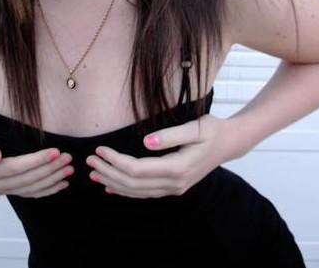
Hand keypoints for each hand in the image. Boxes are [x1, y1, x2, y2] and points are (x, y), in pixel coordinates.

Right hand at [0, 127, 73, 197]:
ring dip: (52, 180)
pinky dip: (47, 190)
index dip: (37, 161)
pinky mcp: (9, 190)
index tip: (55, 152)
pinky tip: (61, 184)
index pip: (17, 168)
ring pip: (32, 188)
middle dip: (50, 170)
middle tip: (68, 158)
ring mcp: (3, 191)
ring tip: (69, 170)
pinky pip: (30, 193)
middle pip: (28, 179)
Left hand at [86, 114, 239, 197]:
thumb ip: (169, 135)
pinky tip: (112, 187)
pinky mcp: (173, 186)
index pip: (137, 169)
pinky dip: (126, 190)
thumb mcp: (194, 127)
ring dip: (113, 182)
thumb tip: (145, 142)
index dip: (115, 161)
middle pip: (133, 183)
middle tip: (89, 160)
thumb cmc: (212, 130)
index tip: (100, 149)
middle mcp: (175, 183)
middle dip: (109, 172)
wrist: (230, 142)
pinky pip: (145, 192)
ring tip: (94, 173)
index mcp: (178, 168)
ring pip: (137, 191)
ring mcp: (174, 188)